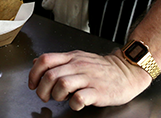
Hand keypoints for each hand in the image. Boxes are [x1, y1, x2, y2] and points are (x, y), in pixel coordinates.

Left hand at [28, 50, 151, 109]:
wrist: (127, 71)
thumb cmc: (101, 68)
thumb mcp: (77, 58)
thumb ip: (57, 60)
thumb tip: (37, 62)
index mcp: (71, 57)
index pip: (45, 60)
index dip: (34, 73)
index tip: (33, 84)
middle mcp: (78, 65)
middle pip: (50, 75)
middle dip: (43, 90)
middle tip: (46, 96)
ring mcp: (88, 78)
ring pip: (62, 84)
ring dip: (56, 96)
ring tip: (61, 99)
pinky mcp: (98, 91)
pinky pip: (80, 97)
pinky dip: (73, 103)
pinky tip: (76, 103)